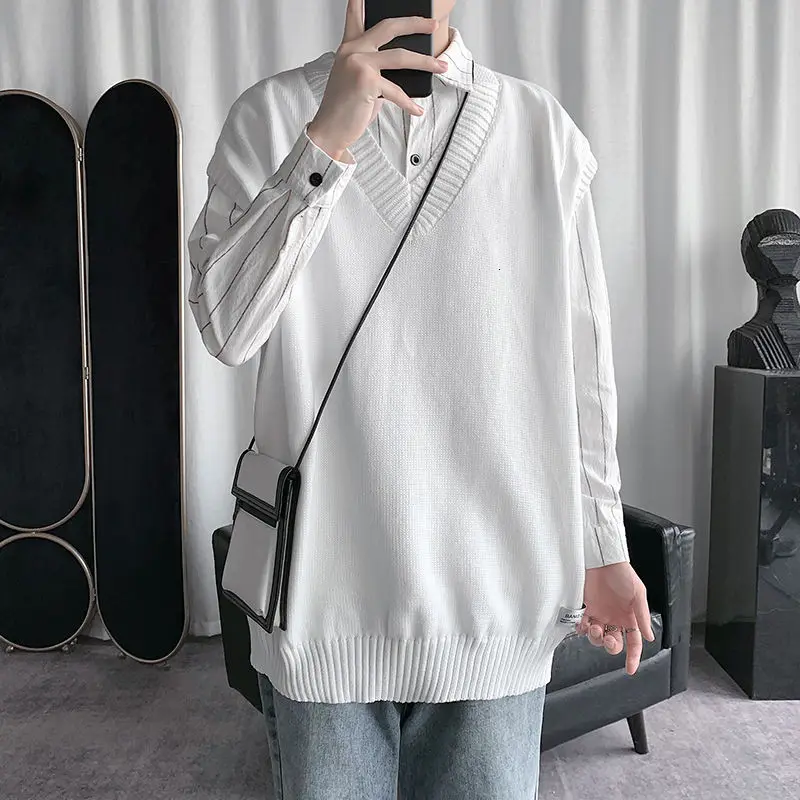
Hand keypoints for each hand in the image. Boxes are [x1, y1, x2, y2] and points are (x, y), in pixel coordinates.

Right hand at [306, 0, 448, 160]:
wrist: (329, 130)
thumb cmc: (344, 108)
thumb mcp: (357, 81)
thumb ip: (375, 68)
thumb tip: (402, 68)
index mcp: (349, 48)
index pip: (355, 16)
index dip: (360, 1)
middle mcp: (353, 51)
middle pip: (389, 27)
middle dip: (415, 23)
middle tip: (432, 25)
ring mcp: (359, 64)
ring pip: (401, 57)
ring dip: (426, 62)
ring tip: (442, 67)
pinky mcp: (367, 82)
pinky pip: (397, 91)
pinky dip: (409, 104)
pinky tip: (417, 110)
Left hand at [576, 562, 655, 675]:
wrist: (601, 558)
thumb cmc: (622, 573)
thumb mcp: (637, 593)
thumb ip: (642, 616)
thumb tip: (650, 637)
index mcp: (631, 617)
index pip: (635, 642)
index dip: (633, 657)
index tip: (630, 669)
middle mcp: (616, 618)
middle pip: (615, 643)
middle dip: (611, 646)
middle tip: (608, 638)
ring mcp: (601, 613)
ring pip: (598, 637)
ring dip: (596, 638)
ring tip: (594, 628)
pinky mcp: (587, 607)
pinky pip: (583, 625)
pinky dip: (582, 628)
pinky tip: (583, 624)